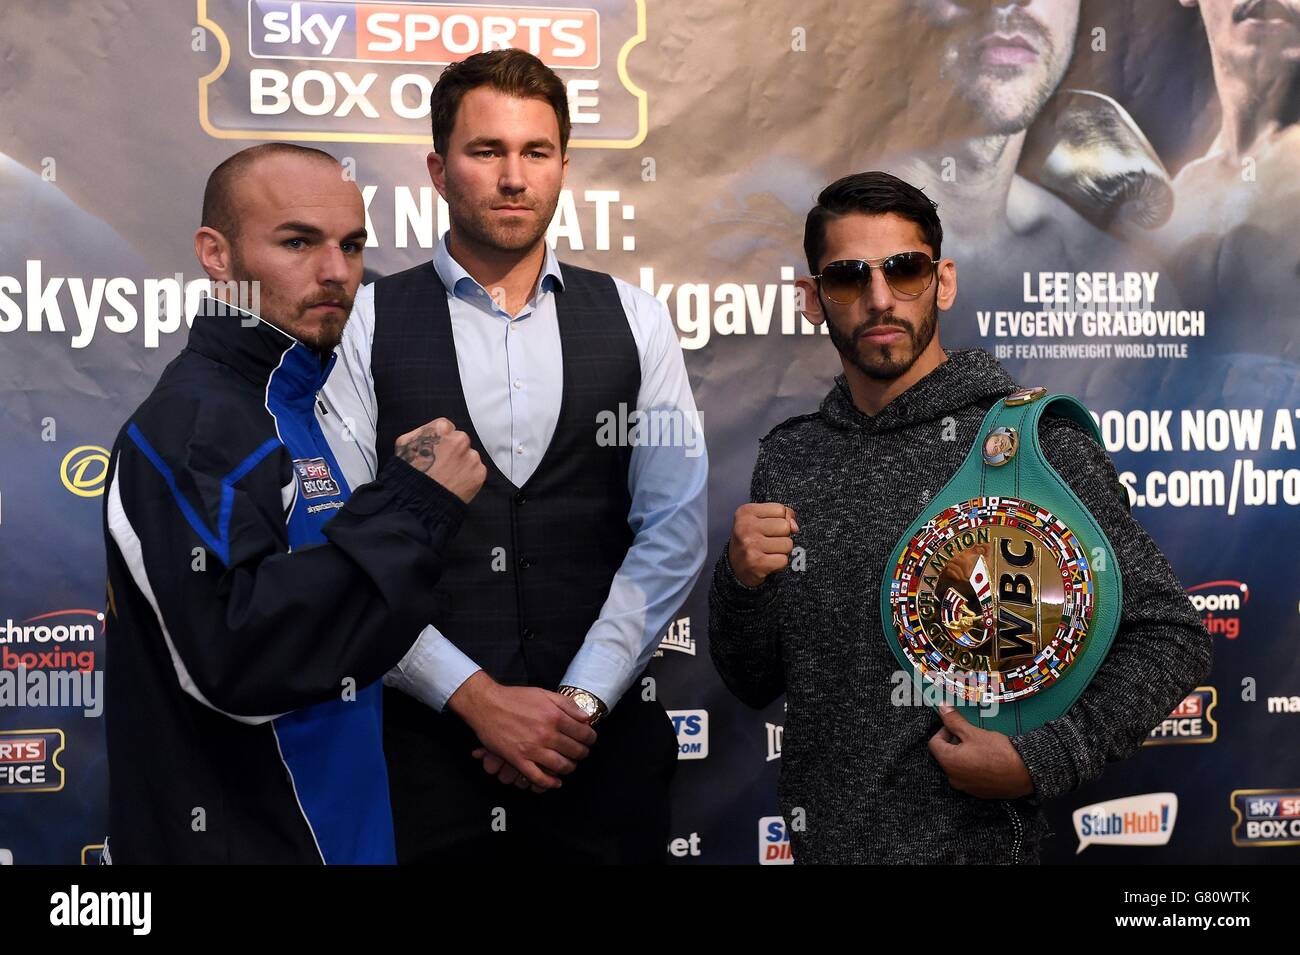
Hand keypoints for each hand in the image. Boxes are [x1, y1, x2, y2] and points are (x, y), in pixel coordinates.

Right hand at [393, 417, 486, 503]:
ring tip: (447, 478)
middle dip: (453, 452)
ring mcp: (471, 457)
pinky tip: (455, 484)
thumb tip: (431, 432)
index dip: (441, 441)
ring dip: (461, 464)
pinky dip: (468, 477)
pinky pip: (476, 471)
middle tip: (442, 467)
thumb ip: (420, 432)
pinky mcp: (479, 473)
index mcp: (441, 429)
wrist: (418, 502)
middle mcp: (459, 440)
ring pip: (469, 457)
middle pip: (460, 441)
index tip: (437, 451)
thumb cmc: (408, 474)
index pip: (447, 428)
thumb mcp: (404, 444)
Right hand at [447, 672, 596, 790]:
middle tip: (581, 753)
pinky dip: (550, 783)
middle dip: (582, 754)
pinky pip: (538, 777)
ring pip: (560, 766)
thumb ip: (567, 705)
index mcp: (554, 716)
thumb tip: (585, 718)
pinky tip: (556, 782)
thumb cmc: (515, 698)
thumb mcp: (544, 693)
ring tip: (569, 765)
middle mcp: (546, 734)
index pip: (583, 734)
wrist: (487, 705)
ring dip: (569, 768)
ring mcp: (532, 749)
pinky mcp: (518, 760)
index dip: (590, 739)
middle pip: (575, 751)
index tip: (589, 740)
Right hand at [727, 502, 798, 587]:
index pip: (780, 510)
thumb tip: (794, 527)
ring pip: (788, 544)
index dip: (779, 520)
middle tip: (767, 542)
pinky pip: (784, 560)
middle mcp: (745, 526)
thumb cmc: (752, 540)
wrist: (735, 567)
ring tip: (768, 552)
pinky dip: (779, 564)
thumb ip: (783, 515)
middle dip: (782, 536)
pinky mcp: (756, 562)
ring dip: (782, 551)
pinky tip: (767, 562)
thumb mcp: (762, 520)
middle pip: (786, 526)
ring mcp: (750, 545)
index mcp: (746, 512)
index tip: (766, 529)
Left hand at [928, 704, 1034, 799]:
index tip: (955, 726)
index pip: (934, 743)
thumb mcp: (974, 733)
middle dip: (954, 742)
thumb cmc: (999, 753)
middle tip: (969, 734)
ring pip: (958, 766)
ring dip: (964, 754)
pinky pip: (969, 776)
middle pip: (945, 755)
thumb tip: (942, 709)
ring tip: (979, 745)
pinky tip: (987, 758)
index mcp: (949, 762)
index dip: (943, 730)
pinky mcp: (978, 792)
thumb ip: (954, 721)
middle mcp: (953, 778)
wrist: (1024, 774)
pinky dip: (973, 766)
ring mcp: (966, 787)